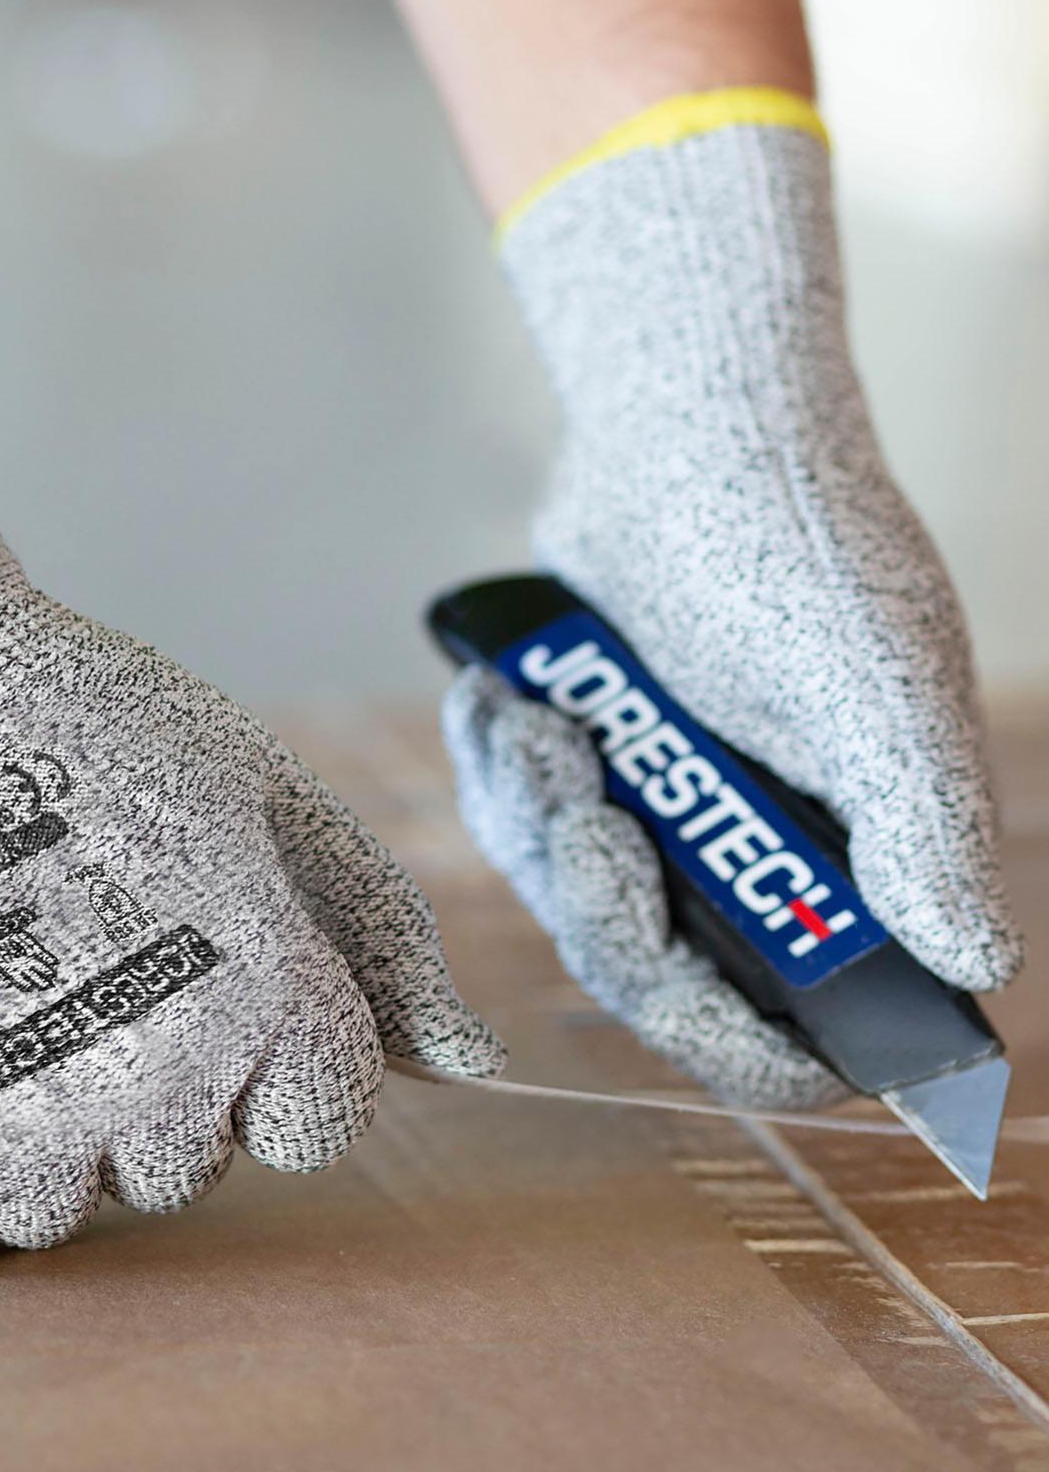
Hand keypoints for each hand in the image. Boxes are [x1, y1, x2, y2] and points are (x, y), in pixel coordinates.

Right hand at [0, 319, 503, 1273]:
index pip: (320, 1120)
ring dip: (24, 1125)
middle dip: (144, 1081)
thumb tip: (470, 1062)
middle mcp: (158, 1087)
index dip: (260, 1047)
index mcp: (264, 993)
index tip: (185, 973)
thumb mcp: (251, 780)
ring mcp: (17, 1140)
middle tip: (56, 949)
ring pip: (59, 1207)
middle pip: (186, 1164)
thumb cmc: (60, 712)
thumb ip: (371, 926)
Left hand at [442, 110, 1021, 1108]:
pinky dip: (497, 776)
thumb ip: (922, 827)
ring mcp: (662, 802)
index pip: (795, 1022)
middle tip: (588, 815)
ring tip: (541, 727)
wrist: (689, 428)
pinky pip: (515, 817)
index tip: (675, 993)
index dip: (741, 1043)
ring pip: (567, 895)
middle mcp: (752, 845)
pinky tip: (494, 707)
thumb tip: (976, 960)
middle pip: (654, 967)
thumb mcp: (879, 687)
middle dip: (605, 906)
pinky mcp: (587, 753)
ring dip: (537, 826)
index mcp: (846, 857)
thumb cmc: (798, 544)